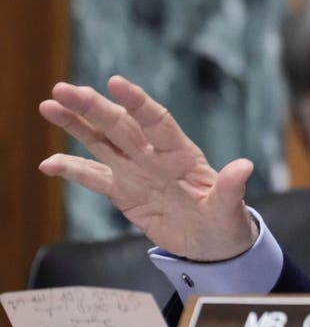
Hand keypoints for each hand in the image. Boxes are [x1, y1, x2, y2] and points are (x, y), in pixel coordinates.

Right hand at [38, 75, 257, 260]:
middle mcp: (154, 156)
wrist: (213, 243)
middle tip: (64, 89)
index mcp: (182, 154)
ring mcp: (136, 172)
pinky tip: (48, 164)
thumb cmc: (226, 221)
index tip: (115, 83)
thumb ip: (231, 188)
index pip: (157, 121)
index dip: (137, 102)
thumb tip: (245, 167)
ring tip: (49, 106)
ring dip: (76, 125)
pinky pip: (94, 178)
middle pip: (121, 126)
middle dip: (93, 107)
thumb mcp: (231, 208)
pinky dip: (72, 171)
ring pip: (102, 143)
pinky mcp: (123, 192)